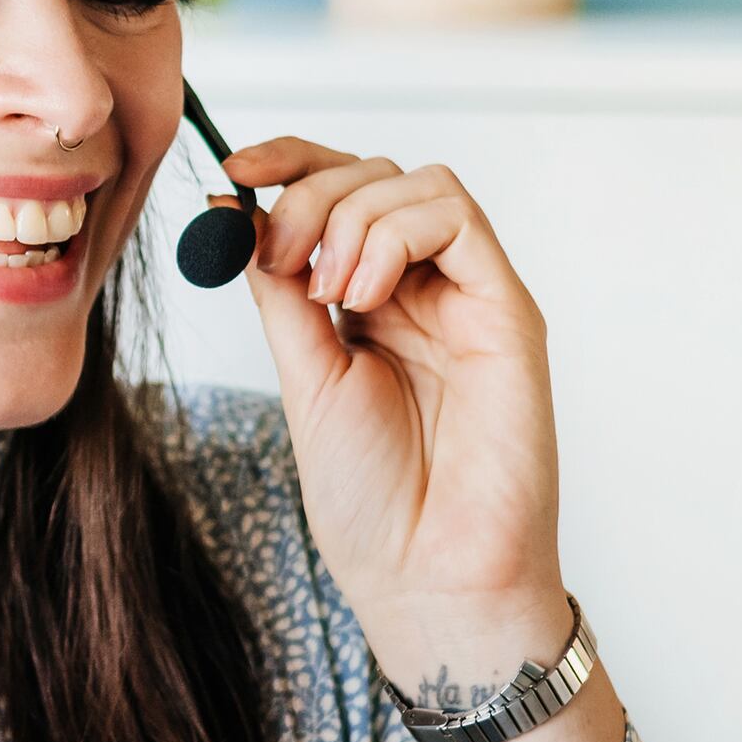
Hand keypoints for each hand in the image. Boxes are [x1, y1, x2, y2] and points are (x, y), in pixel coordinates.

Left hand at [227, 138, 572, 691]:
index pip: (338, 194)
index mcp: (371, 304)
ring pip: (417, 181)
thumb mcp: (304, 376)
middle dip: (309, 194)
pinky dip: (395, 233)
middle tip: (277, 257)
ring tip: (329, 293)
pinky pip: (458, 217)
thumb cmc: (373, 501)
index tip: (234, 169)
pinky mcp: (507, 310)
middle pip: (372, 174)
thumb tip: (237, 209)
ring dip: (352, 216)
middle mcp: (424, 290)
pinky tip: (364, 294)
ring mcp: (469, 297)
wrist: (426, 576)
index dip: (288, 164)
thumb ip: (280, 292)